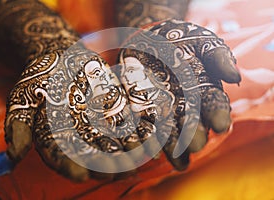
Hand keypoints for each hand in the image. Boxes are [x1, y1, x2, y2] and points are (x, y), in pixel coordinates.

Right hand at [4, 45, 146, 181]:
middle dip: (105, 165)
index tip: (80, 174)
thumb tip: (14, 156)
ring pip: (114, 144)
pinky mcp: (114, 112)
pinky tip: (148, 137)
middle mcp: (80, 136)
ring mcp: (99, 125)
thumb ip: (19, 126)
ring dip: (127, 153)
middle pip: (93, 156)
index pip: (63, 159)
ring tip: (138, 159)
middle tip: (116, 171)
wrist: (62, 58)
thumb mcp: (24, 97)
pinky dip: (138, 131)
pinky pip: (127, 124)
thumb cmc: (41, 79)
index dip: (70, 167)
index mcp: (57, 139)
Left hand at [117, 19, 240, 169]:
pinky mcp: (142, 108)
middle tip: (197, 145)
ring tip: (178, 158)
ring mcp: (163, 107)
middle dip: (194, 133)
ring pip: (170, 127)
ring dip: (174, 144)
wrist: (151, 38)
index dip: (217, 113)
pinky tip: (149, 148)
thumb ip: (218, 56)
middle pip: (191, 120)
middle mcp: (185, 102)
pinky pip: (144, 123)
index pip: (212, 102)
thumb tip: (234, 77)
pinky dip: (147, 136)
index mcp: (202, 88)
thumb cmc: (181, 39)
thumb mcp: (202, 42)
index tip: (221, 125)